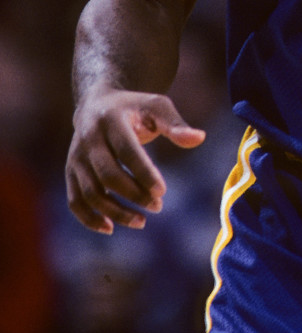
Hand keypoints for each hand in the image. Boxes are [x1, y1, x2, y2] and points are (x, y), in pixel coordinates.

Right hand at [66, 90, 205, 233]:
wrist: (96, 104)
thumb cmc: (135, 107)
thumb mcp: (156, 106)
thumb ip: (175, 124)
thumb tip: (199, 138)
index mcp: (111, 121)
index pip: (127, 151)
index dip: (144, 173)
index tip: (162, 191)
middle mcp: (89, 140)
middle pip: (108, 175)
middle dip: (134, 194)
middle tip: (157, 206)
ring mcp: (77, 158)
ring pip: (91, 192)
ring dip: (115, 211)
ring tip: (141, 222)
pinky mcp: (71, 172)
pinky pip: (75, 200)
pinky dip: (89, 218)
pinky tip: (110, 228)